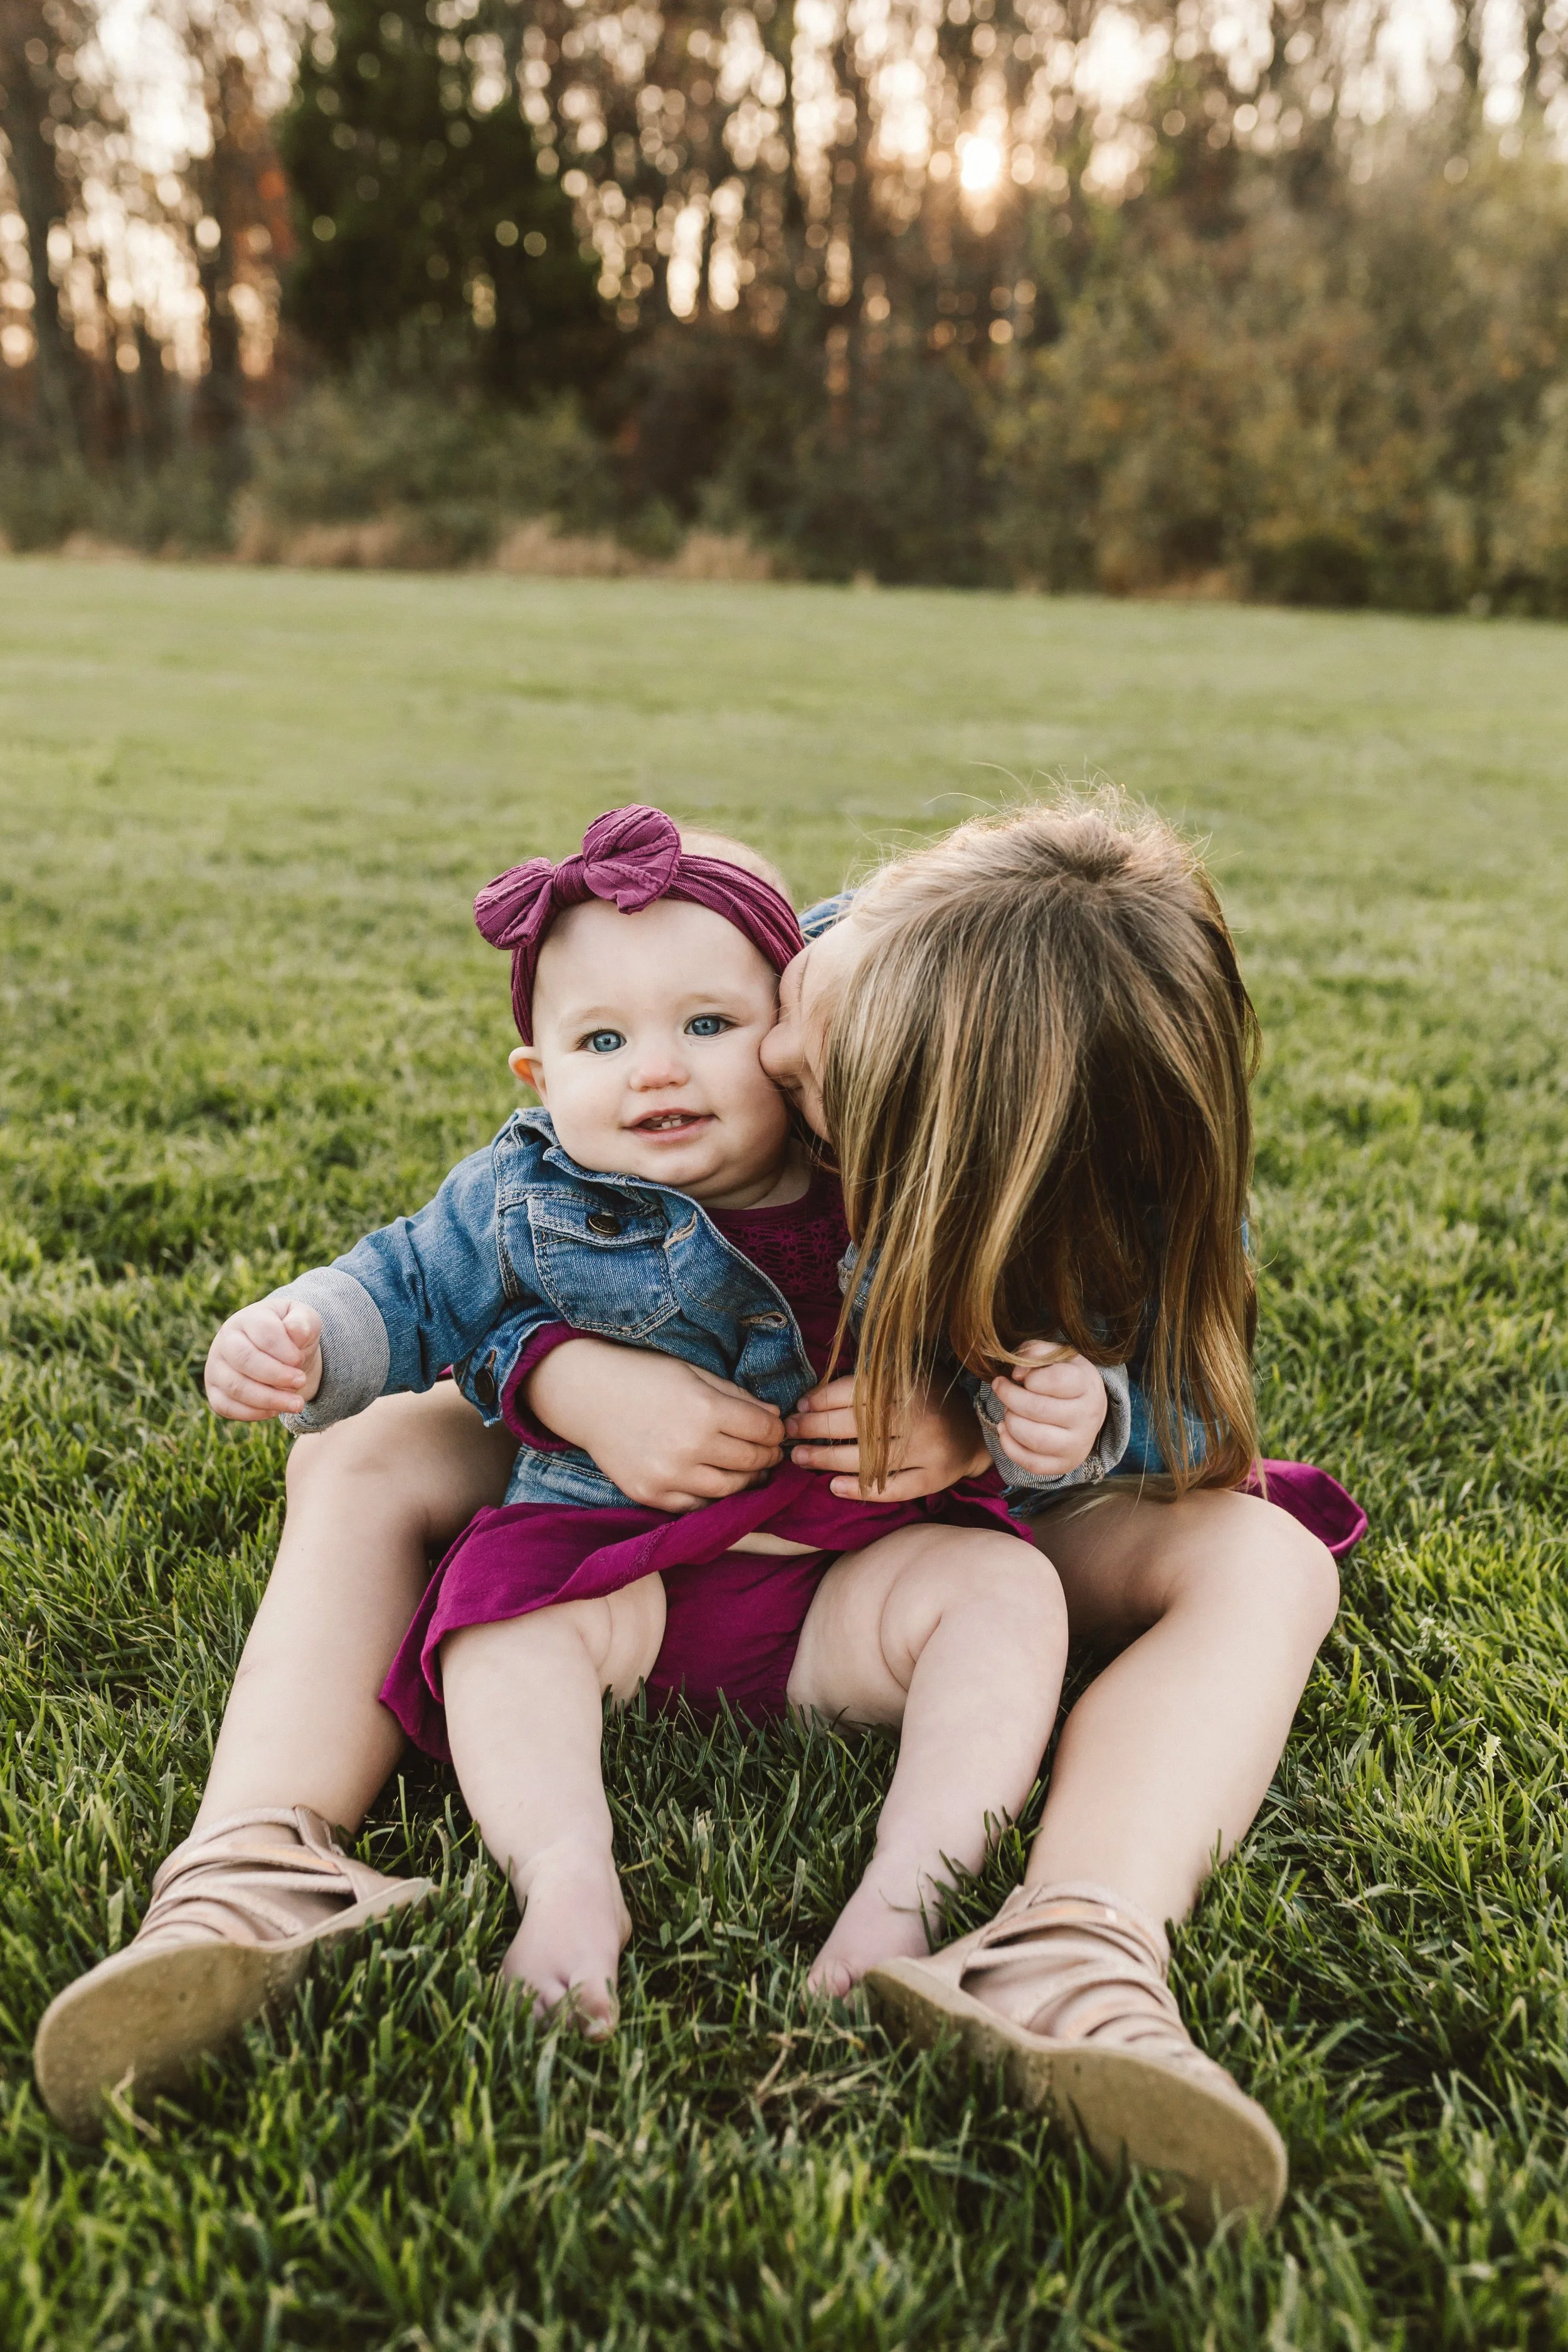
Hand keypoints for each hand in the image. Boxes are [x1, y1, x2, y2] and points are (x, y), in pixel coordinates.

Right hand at [205, 1299, 322, 1422]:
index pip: (263, 1333)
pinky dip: (253, 1413)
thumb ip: (303, 1322)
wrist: (279, 1351)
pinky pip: (226, 1407)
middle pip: (245, 1360)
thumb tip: (295, 1330)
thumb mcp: (304, 1320)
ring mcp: (216, 1367)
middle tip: (301, 1382)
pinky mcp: (214, 1391)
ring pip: (236, 1387)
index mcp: (247, 1319)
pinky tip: (276, 1411)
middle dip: (277, 1375)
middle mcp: (225, 1341)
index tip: (300, 1360)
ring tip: (296, 1404)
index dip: (285, 1350)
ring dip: (269, 1399)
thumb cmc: (290, 1333)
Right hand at [524, 1338, 784, 1510]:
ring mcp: (669, 1475)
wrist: (588, 1396)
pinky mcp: (651, 1494)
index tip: (777, 1430)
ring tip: (751, 1471)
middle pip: (751, 1462)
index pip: (763, 1430)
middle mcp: (689, 1447)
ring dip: (748, 1481)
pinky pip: (696, 1506)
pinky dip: (713, 1497)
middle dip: (768, 1457)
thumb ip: (737, 1397)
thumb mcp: (694, 1374)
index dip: (777, 1431)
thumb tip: (774, 1417)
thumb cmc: (645, 1377)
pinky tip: (718, 1483)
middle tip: (771, 1453)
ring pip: (729, 1489)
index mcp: (705, 1410)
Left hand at [784, 1375, 990, 1500]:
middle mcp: (918, 1417)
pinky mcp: (933, 1477)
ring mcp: (928, 1449)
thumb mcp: (906, 1378)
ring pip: (868, 1458)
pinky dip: (860, 1489)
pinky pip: (891, 1488)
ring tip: (800, 1458)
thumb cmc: (930, 1400)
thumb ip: (869, 1383)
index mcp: (909, 1386)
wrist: (977, 1431)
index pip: (856, 1392)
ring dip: (827, 1460)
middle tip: (790, 1433)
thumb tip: (813, 1397)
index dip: (822, 1400)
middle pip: (856, 1425)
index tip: (800, 1407)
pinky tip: (834, 1487)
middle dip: (815, 1429)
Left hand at [988, 1341, 1108, 1480]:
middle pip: (1039, 1409)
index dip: (1030, 1376)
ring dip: (1010, 1421)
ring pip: (1034, 1438)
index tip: (1019, 1374)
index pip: (1057, 1380)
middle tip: (1002, 1389)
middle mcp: (1087, 1417)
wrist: (1087, 1409)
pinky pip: (1031, 1463)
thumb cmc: (1065, 1377)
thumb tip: (1017, 1373)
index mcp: (1087, 1385)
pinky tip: (1006, 1429)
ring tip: (1009, 1410)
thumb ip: (1034, 1351)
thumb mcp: (1056, 1355)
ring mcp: (1078, 1444)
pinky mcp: (1064, 1464)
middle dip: (1010, 1397)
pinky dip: (1009, 1446)